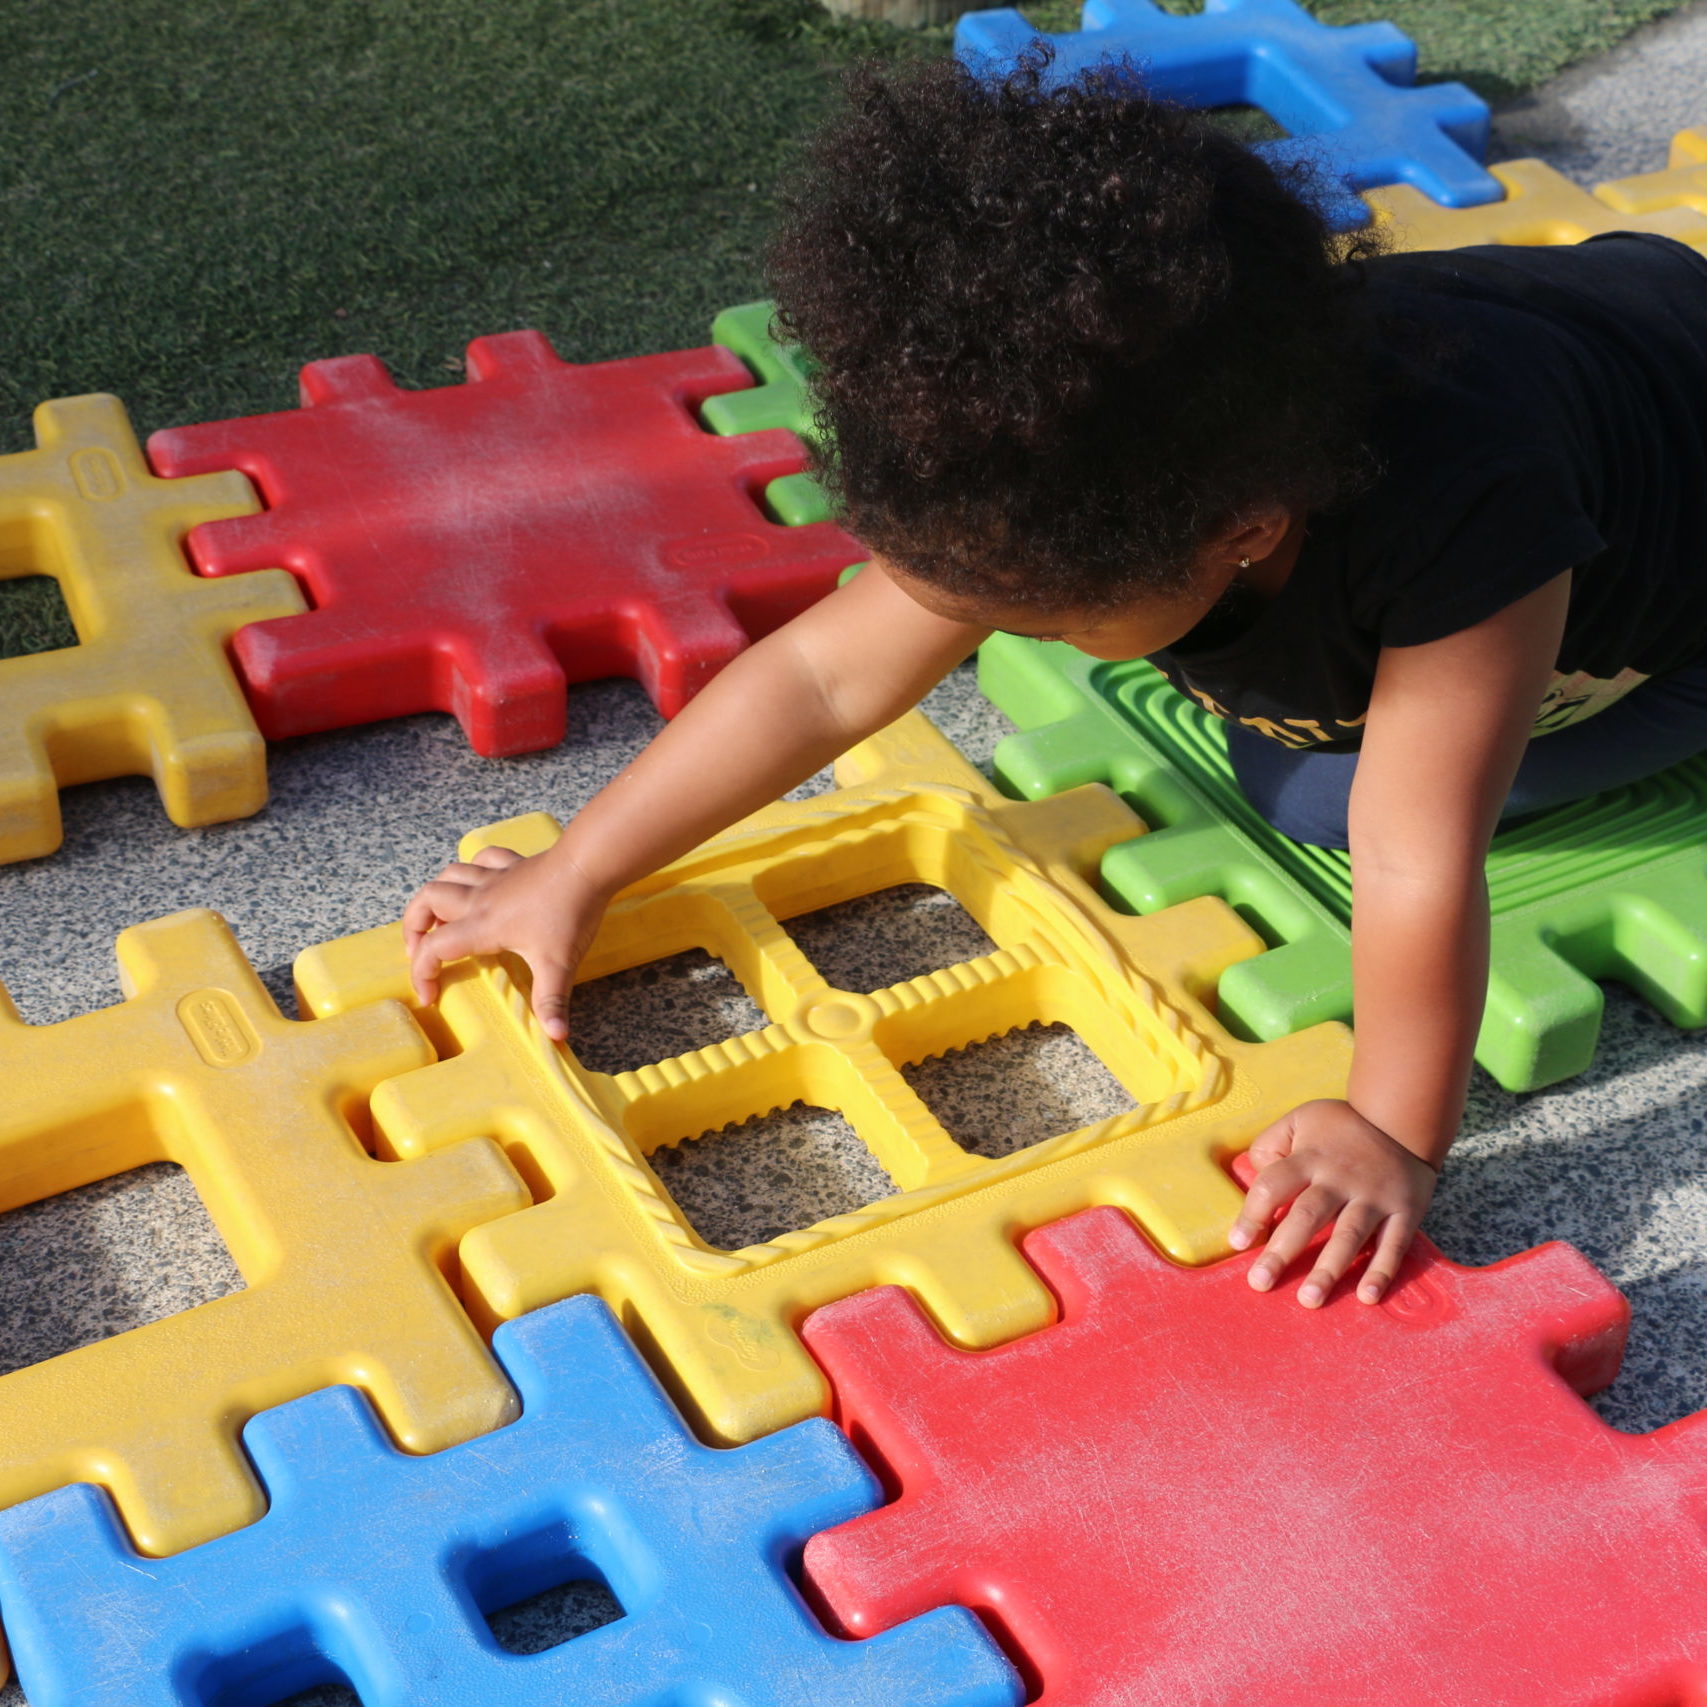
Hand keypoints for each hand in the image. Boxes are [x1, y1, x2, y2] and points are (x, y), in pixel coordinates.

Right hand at [401, 844, 607, 1041]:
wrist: (587, 866)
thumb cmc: (570, 914)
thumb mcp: (559, 964)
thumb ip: (551, 1001)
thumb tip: (556, 1037)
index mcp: (482, 926)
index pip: (434, 949)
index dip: (422, 975)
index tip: (429, 997)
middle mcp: (479, 899)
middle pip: (427, 902)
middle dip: (413, 927)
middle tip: (418, 950)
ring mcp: (495, 877)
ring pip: (447, 876)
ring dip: (435, 896)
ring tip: (437, 919)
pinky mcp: (513, 864)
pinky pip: (481, 860)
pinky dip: (470, 870)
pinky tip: (476, 882)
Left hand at [1227, 1099, 1437, 1308]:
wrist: (1402, 1120)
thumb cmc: (1341, 1127)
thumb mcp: (1301, 1119)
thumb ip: (1272, 1144)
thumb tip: (1254, 1175)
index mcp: (1310, 1158)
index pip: (1275, 1184)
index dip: (1254, 1213)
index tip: (1238, 1242)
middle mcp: (1340, 1179)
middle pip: (1308, 1216)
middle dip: (1283, 1251)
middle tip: (1260, 1283)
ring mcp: (1374, 1197)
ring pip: (1349, 1236)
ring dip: (1329, 1269)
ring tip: (1309, 1299)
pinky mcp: (1405, 1211)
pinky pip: (1393, 1244)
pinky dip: (1381, 1271)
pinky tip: (1366, 1296)